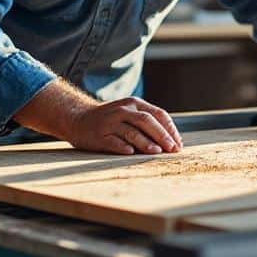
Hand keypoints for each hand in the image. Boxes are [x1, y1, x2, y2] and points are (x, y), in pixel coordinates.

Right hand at [63, 97, 181, 154]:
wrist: (78, 119)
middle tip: (172, 148)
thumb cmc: (111, 120)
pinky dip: (122, 147)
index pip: (158, 114)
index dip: (170, 129)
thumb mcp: (129, 114)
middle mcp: (123, 110)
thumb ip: (147, 123)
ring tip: (157, 151)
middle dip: (162, 135)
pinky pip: (113, 141)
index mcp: (134, 104)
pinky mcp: (99, 135)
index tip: (178, 144)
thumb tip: (172, 142)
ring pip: (131, 131)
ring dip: (145, 142)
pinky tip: (131, 153)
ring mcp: (110, 122)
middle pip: (146, 121)